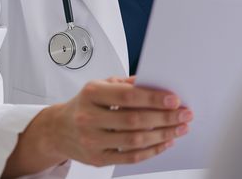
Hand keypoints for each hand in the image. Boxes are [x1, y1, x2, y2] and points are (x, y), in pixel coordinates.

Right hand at [30, 76, 191, 168]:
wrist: (57, 129)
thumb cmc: (84, 104)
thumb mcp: (100, 85)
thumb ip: (127, 84)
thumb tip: (156, 83)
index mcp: (92, 93)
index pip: (127, 96)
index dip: (153, 98)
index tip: (174, 99)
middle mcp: (89, 117)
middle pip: (134, 120)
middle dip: (165, 118)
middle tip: (184, 114)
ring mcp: (92, 140)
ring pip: (135, 140)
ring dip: (162, 135)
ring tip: (179, 128)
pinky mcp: (97, 158)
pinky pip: (130, 157)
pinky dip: (151, 150)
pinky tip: (164, 142)